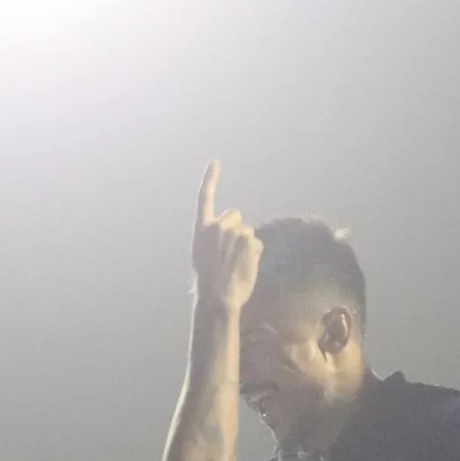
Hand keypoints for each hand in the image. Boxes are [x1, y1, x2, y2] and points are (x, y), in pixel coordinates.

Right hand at [191, 162, 261, 311]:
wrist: (217, 297)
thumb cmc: (208, 282)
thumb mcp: (202, 256)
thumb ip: (213, 240)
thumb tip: (228, 238)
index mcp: (202, 229)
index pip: (204, 198)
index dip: (210, 180)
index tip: (214, 163)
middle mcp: (218, 226)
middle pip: (235, 216)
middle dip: (236, 228)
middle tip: (230, 252)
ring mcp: (236, 232)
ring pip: (248, 233)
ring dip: (246, 246)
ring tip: (236, 265)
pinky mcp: (252, 242)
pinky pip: (257, 245)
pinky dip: (254, 255)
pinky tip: (245, 267)